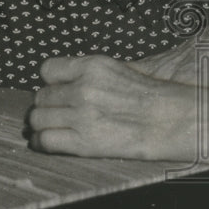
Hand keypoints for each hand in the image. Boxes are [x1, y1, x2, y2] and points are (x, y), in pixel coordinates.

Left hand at [27, 54, 197, 159]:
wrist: (171, 120)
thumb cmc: (151, 96)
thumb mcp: (119, 70)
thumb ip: (90, 73)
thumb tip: (66, 78)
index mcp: (93, 66)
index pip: (47, 69)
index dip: (51, 82)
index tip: (57, 89)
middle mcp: (83, 88)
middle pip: (40, 97)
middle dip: (47, 105)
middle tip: (57, 112)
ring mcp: (81, 115)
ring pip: (37, 119)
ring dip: (42, 124)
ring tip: (53, 127)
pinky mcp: (82, 141)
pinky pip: (44, 140)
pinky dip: (42, 142)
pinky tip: (49, 141)